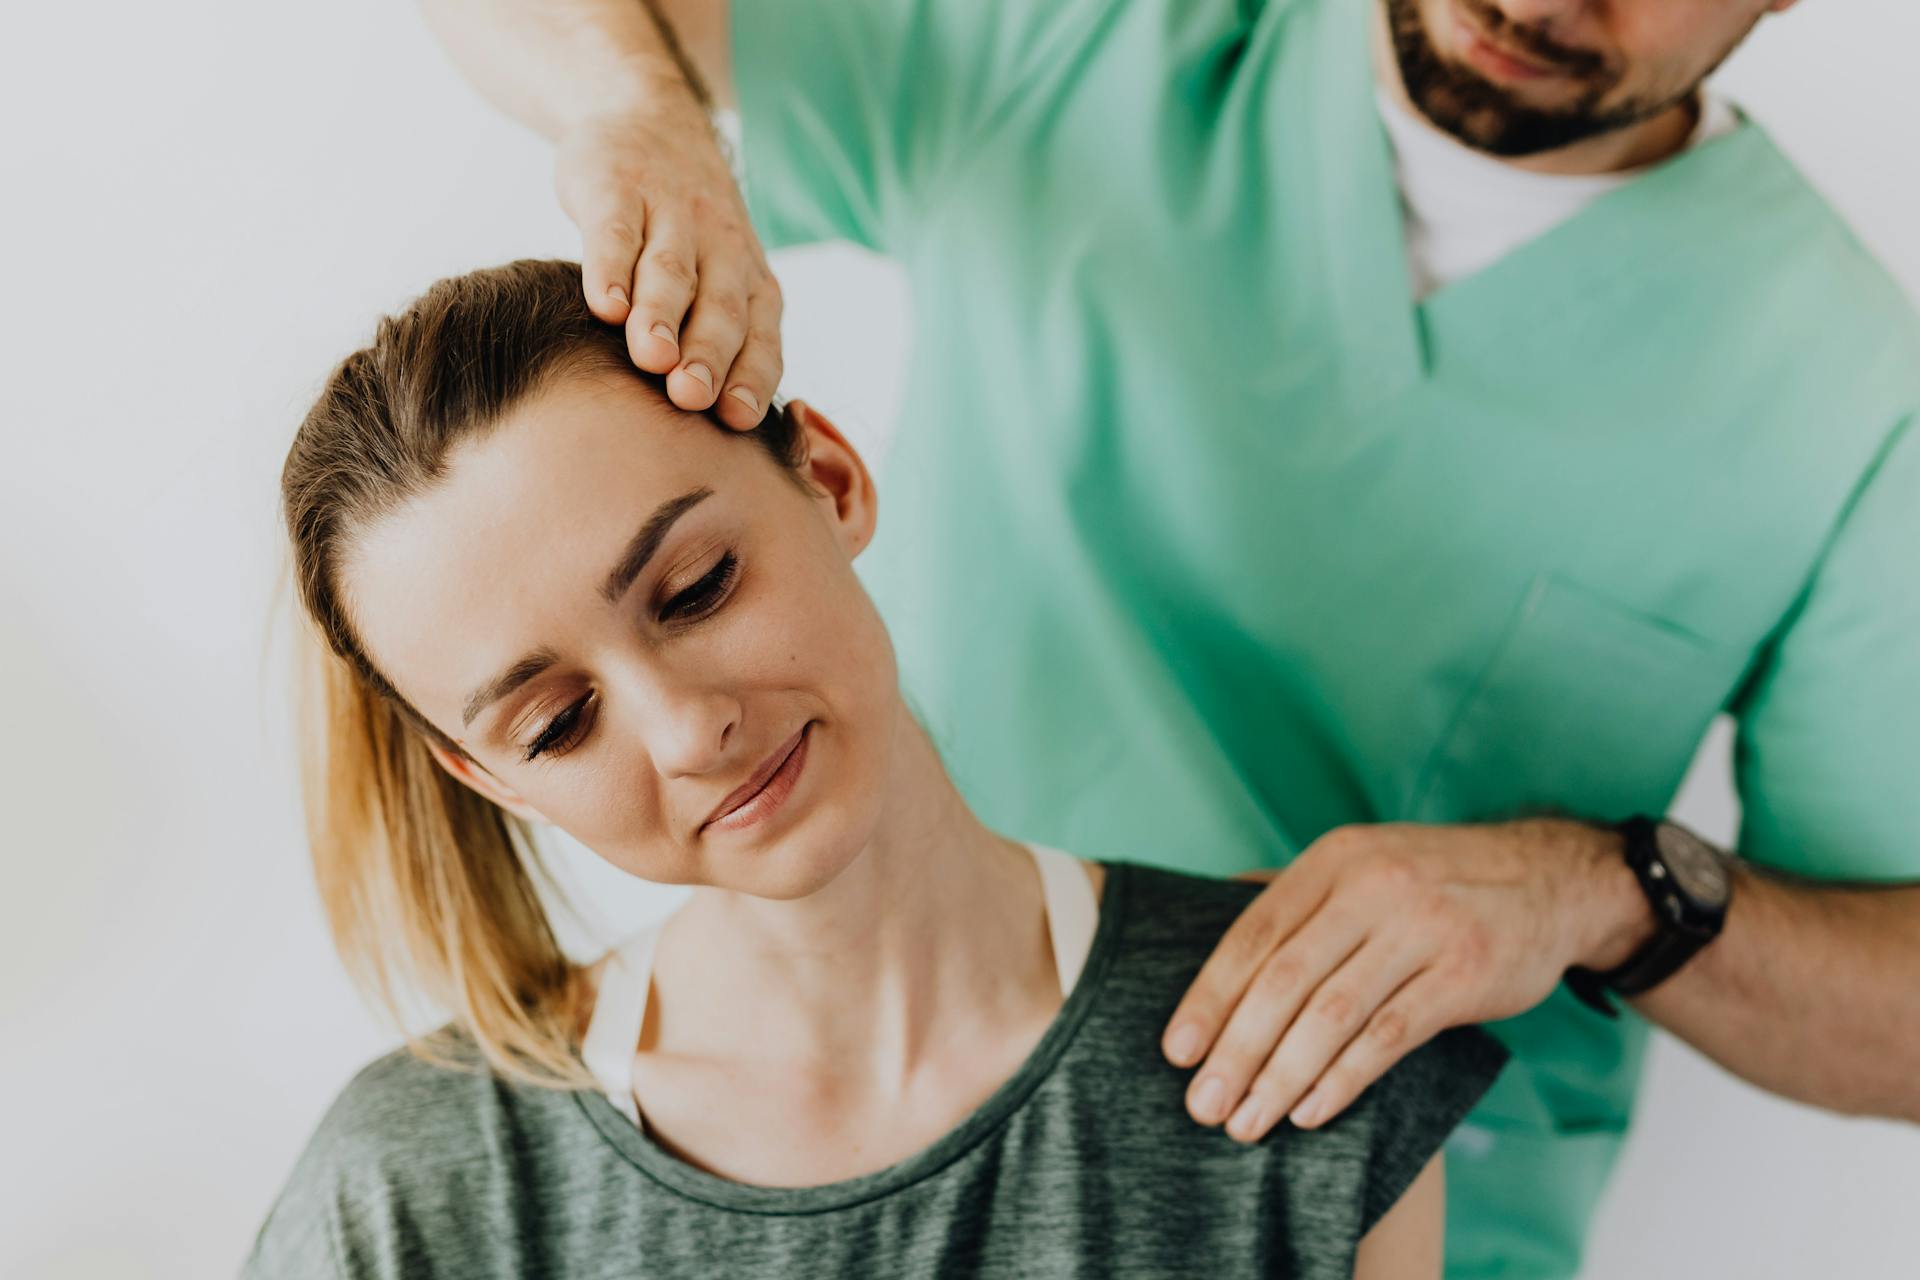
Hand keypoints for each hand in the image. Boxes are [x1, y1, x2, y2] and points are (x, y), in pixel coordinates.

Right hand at [555, 102, 782, 428]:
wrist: (651, 117)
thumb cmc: (687, 233)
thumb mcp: (717, 277)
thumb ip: (720, 343)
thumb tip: (717, 435)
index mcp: (750, 281)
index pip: (760, 336)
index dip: (750, 376)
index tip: (736, 420)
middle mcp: (720, 248)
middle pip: (718, 308)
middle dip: (709, 354)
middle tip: (692, 397)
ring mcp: (669, 214)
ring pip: (671, 271)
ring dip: (662, 316)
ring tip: (652, 358)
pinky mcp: (617, 187)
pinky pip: (616, 231)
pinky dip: (611, 267)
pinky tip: (604, 305)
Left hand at [1162, 819, 1649, 1141]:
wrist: (1551, 879)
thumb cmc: (1436, 880)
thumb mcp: (1364, 860)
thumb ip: (1296, 891)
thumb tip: (1208, 907)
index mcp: (1334, 860)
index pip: (1253, 933)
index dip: (1210, 996)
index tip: (1178, 1051)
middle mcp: (1372, 887)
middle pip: (1283, 980)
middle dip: (1236, 1050)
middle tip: (1204, 1105)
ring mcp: (1422, 929)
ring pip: (1331, 1014)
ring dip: (1280, 1076)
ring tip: (1247, 1120)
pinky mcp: (1465, 975)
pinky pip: (1389, 1036)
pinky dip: (1342, 1079)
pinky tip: (1309, 1111)